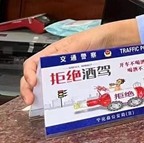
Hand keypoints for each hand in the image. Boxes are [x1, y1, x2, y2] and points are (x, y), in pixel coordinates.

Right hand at [20, 19, 139, 104]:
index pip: (32, 64)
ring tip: (42, 105)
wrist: (115, 41)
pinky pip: (65, 90)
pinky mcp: (77, 80)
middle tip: (31, 101)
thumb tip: (48, 62)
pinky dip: (60, 97)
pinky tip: (61, 103)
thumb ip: (65, 52)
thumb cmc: (97, 37)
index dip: (28, 74)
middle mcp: (56, 63)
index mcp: (53, 52)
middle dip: (29, 90)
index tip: (32, 84)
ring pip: (49, 86)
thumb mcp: (79, 43)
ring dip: (43, 96)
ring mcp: (66, 72)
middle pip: (36, 78)